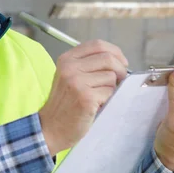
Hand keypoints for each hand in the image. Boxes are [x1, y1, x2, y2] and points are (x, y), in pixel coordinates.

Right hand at [39, 40, 128, 155]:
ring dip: (111, 88)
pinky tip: (97, 105)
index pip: (97, 45)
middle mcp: (70, 67)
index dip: (115, 52)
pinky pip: (110, 92)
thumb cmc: (64, 103)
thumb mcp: (69, 76)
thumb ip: (88, 65)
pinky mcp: (86, 97)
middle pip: (108, 58)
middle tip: (121, 80)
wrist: (51, 127)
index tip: (122, 62)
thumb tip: (119, 61)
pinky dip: (108, 99)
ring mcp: (77, 82)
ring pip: (111, 77)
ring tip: (99, 97)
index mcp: (67, 59)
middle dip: (120, 69)